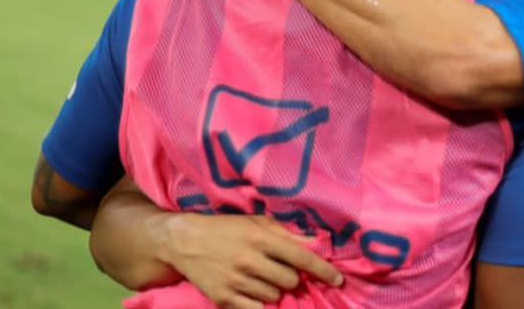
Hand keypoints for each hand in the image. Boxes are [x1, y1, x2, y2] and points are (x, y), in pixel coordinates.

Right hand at [164, 213, 342, 308]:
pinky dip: (259, 302)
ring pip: (274, 295)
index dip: (323, 270)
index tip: (339, 280)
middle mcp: (250, 260)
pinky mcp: (224, 299)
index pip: (301, 257)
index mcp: (260, 238)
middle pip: (290, 280)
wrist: (185, 241)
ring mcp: (236, 281)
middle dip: (291, 277)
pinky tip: (251, 290)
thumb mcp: (256, 222)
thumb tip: (317, 243)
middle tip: (280, 269)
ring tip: (260, 276)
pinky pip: (257, 308)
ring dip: (274, 288)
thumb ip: (287, 233)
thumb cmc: (226, 228)